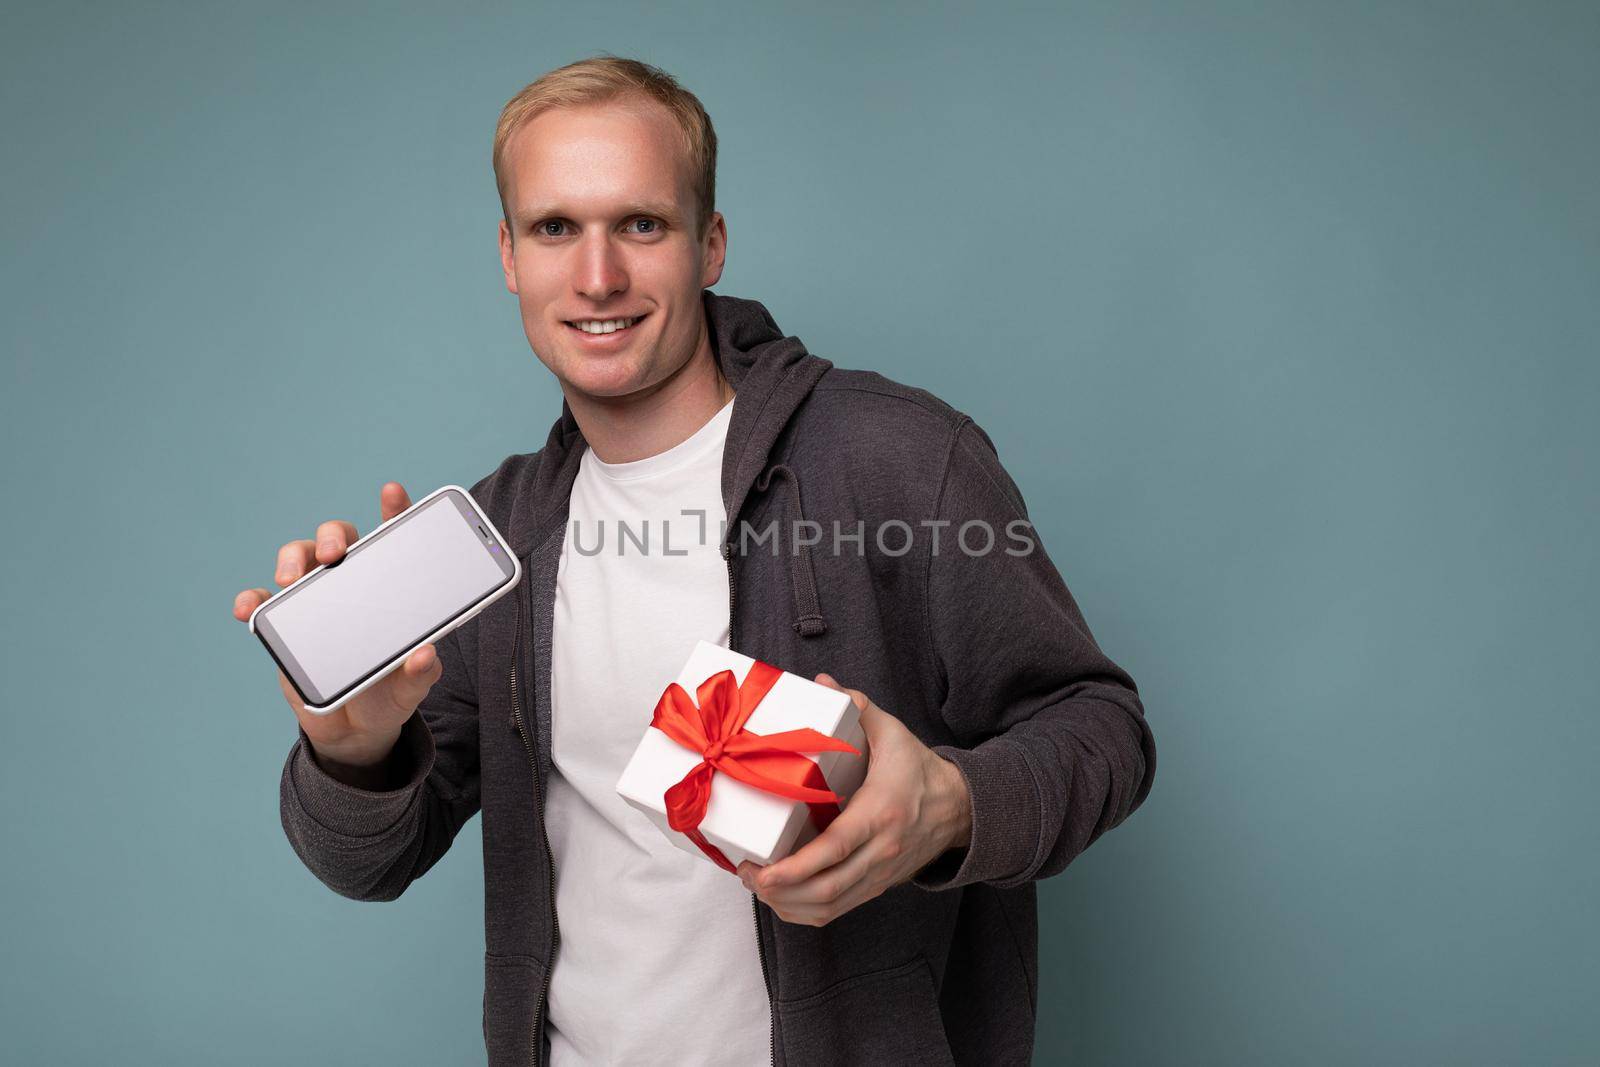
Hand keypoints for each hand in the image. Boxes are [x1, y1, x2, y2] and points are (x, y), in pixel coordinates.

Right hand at [231, 481, 442, 778]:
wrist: (355, 728)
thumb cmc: (389, 694)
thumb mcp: (410, 687)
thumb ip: (422, 673)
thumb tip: (426, 655)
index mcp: (389, 587)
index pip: (393, 539)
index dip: (394, 511)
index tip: (392, 492)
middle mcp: (350, 583)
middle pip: (339, 540)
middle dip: (334, 537)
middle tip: (336, 554)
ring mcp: (315, 599)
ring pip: (299, 558)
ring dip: (292, 558)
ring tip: (291, 576)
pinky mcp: (284, 623)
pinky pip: (263, 602)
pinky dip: (253, 598)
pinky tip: (249, 607)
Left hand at [738, 673, 971, 926]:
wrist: (960, 808)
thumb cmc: (919, 769)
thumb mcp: (893, 733)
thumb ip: (859, 707)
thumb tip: (822, 682)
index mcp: (881, 813)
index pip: (836, 850)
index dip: (796, 868)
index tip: (763, 870)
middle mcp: (881, 851)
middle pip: (827, 889)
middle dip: (780, 890)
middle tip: (747, 875)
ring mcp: (880, 874)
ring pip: (830, 907)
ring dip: (789, 905)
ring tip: (758, 885)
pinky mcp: (878, 886)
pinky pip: (839, 910)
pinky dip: (806, 911)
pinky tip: (783, 898)